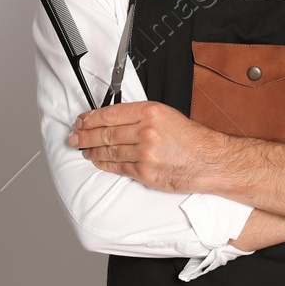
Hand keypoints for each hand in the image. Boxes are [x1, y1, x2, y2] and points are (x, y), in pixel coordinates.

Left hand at [68, 101, 224, 192]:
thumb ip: (141, 116)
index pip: (110, 114)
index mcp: (150, 112)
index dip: (91, 118)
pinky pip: (119, 167)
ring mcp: (144, 154)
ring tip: (83, 149)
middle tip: (75, 136)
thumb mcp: (167, 115)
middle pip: (106, 133)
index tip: (81, 120)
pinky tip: (98, 161)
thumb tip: (115, 120)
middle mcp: (146, 131)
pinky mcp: (145, 173)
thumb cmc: (192, 139)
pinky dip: (105, 164)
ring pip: (109, 151)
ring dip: (92, 150)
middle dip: (85, 135)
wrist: (210, 161)